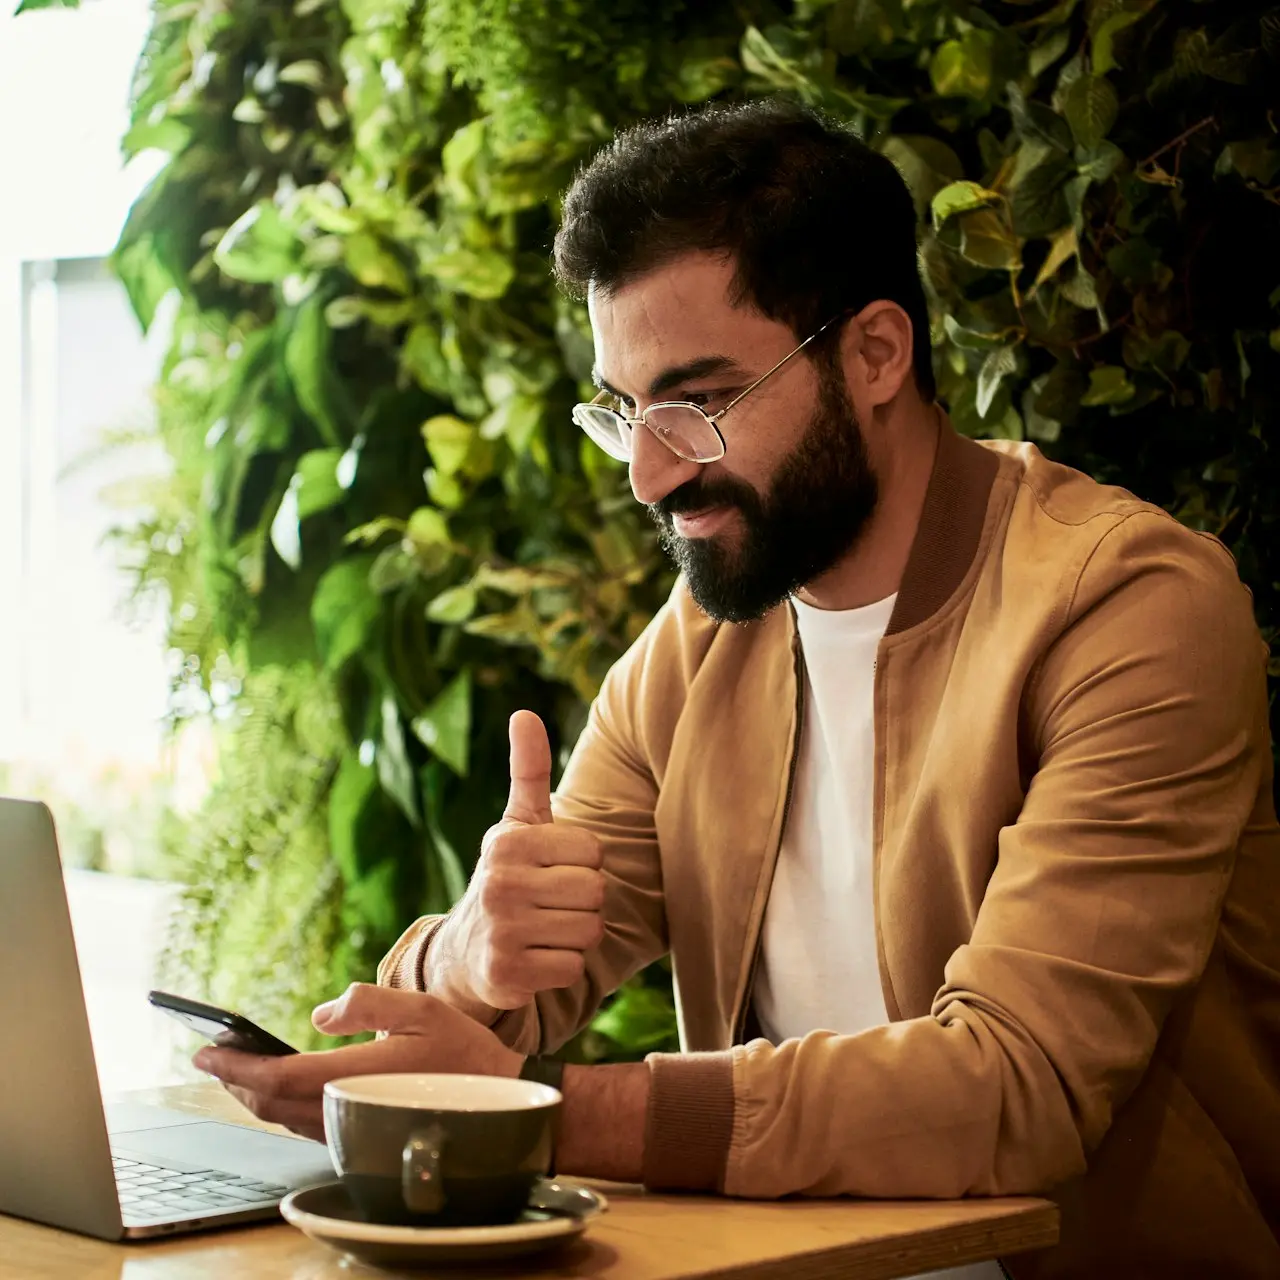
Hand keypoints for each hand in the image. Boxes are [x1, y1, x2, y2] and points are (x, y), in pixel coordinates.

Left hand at [192, 984, 523, 1141]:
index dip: (235, 1065)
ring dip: (252, 1093)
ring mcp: (351, 1128)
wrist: (497, 1102)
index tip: (205, 1049)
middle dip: (234, 1078)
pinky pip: (302, 1124)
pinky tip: (276, 1087)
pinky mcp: (359, 1135)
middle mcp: (346, 1110)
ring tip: (234, 1067)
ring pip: (282, 1118)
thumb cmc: (462, 1052)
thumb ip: (367, 1004)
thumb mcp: (420, 1009)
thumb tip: (320, 1013)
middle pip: (270, 1102)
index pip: (276, 1076)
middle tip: (211, 1054)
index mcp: (355, 1077)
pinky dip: (277, 1105)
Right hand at [429, 710, 604, 1012]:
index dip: (583, 864)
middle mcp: (499, 883)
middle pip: (595, 892)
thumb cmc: (508, 877)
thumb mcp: (516, 824)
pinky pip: (572, 969)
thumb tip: (524, 712)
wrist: (464, 952)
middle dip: (584, 902)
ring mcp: (500, 931)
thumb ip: (529, 770)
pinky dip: (562, 969)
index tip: (552, 871)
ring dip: (576, 937)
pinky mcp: (505, 974)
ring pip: (589, 932)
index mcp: (508, 842)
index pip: (593, 851)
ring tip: (544, 930)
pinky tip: (536, 959)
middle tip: (551, 905)